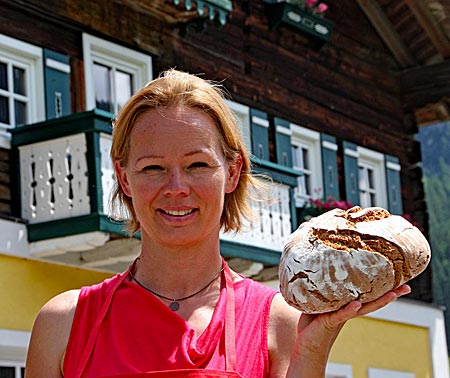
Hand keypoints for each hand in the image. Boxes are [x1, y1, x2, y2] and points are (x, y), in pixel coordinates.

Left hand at [286, 285, 410, 376]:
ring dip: (378, 302)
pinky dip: (349, 309)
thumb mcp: (319, 302)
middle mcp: (348, 311)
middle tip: (406, 288)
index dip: (382, 288)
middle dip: (390, 295)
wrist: (305, 344)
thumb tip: (322, 268)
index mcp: (347, 306)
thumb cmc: (311, 322)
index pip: (368, 295)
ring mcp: (341, 317)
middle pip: (373, 301)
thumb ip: (324, 289)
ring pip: (362, 308)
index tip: (399, 280)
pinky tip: (357, 304)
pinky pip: (341, 314)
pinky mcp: (329, 321)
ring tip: (392, 294)